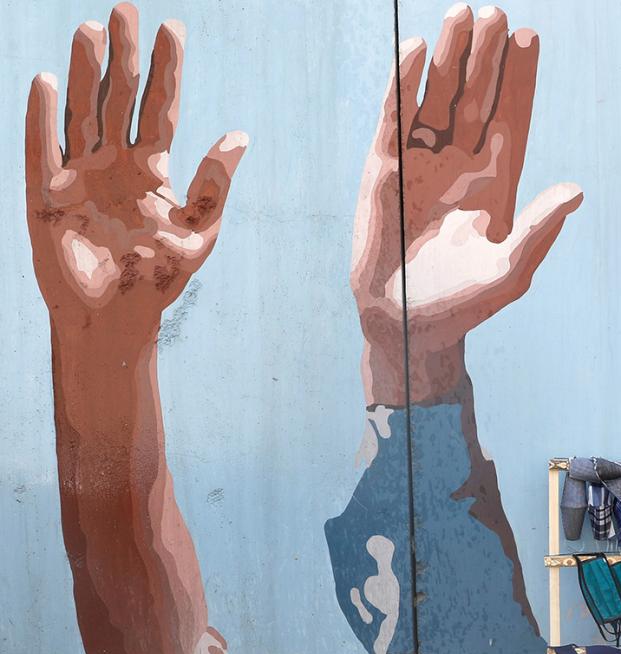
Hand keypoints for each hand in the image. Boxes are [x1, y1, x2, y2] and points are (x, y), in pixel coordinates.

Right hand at [25, 3, 245, 347]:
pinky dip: (44, 118)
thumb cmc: (159, 278)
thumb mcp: (199, 233)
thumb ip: (215, 186)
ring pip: (83, 113)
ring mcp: (80, 175)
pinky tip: (47, 82)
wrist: (118, 318)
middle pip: (119, 98)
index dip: (167, 70)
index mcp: (151, 169)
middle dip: (123, 55)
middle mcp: (114, 163)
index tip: (173, 29)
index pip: (160, 108)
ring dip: (85, 72)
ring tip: (89, 30)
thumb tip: (240, 136)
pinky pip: (44, 149)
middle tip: (126, 9)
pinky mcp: (49, 195)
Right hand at [351, 4, 581, 405]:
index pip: (512, 117)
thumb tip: (576, 191)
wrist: (407, 322)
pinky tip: (413, 49)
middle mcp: (462, 162)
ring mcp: (423, 160)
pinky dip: (403, 84)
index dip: (520, 78)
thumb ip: (539, 230)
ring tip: (460, 13)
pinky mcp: (386, 167)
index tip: (530, 36)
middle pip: (478, 95)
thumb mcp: (509, 271)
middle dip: (486, 54)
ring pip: (438, 95)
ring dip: (449, 56)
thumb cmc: (464, 303)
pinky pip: (396, 116)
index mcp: (498, 180)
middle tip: (495, 11)